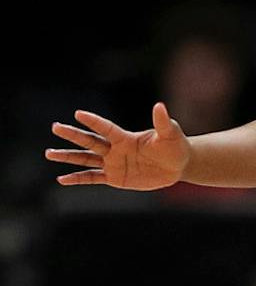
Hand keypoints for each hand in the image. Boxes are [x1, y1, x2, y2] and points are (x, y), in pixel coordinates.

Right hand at [47, 104, 190, 189]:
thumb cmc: (175, 146)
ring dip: (68, 157)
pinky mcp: (115, 177)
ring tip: (49, 153)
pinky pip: (93, 178)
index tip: (78, 114)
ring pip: (86, 159)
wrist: (177, 165)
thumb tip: (160, 106)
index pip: (106, 128)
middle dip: (73, 135)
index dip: (93, 122)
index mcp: (125, 137)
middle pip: (90, 141)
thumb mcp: (170, 134)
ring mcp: (113, 163)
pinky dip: (78, 179)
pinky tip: (61, 180)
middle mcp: (115, 149)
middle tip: (55, 127)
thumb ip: (163, 123)